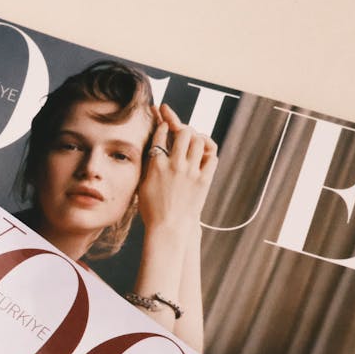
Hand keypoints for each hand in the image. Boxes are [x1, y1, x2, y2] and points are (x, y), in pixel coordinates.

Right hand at [137, 104, 217, 239]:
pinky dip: (209, 152)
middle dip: (183, 128)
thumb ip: (149, 165)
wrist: (168, 228)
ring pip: (199, 141)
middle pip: (184, 132)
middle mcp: (174, 165)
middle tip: (182, 130)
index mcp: (156, 164)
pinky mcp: (204, 180)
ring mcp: (190, 172)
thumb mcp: (142, 185)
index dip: (164, 125)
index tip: (165, 125)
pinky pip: (212, 157)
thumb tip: (153, 150)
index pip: (161, 134)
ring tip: (194, 141)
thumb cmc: (152, 210)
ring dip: (197, 138)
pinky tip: (204, 154)